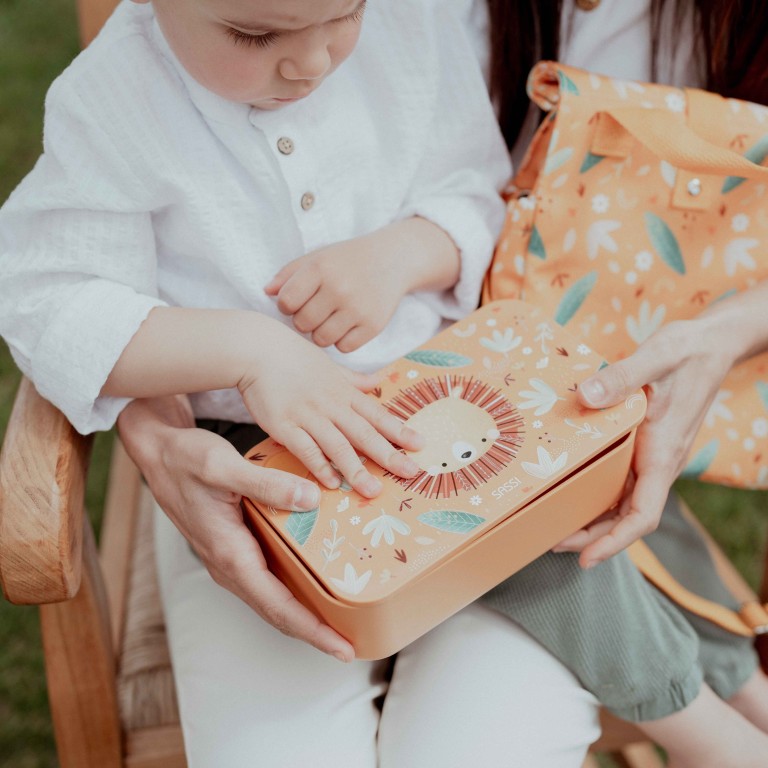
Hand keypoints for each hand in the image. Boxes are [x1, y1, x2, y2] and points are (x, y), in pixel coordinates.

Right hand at [116, 395, 355, 660]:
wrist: (157, 453)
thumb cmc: (184, 460)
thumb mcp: (223, 466)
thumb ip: (266, 484)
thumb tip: (311, 499)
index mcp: (229, 555)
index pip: (278, 606)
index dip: (313, 630)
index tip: (343, 649)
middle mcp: (229, 565)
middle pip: (278, 611)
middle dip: (316, 632)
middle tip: (354, 645)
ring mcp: (231, 559)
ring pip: (273, 597)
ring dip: (307, 613)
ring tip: (343, 618)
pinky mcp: (234, 547)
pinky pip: (269, 577)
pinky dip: (295, 587)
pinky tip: (318, 577)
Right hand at [238, 324, 422, 496]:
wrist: (257, 349)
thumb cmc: (292, 357)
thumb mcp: (330, 366)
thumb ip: (354, 380)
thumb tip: (379, 381)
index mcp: (344, 391)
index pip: (377, 414)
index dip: (399, 430)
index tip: (420, 445)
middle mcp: (331, 404)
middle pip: (364, 433)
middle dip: (389, 454)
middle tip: (411, 472)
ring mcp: (308, 415)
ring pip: (338, 445)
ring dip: (356, 468)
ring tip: (373, 490)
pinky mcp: (284, 424)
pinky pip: (305, 448)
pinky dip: (319, 465)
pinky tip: (331, 483)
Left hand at [265, 235, 406, 352]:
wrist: (392, 259)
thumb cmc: (347, 260)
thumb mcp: (318, 258)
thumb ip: (289, 273)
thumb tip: (266, 292)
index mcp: (320, 269)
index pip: (287, 302)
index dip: (287, 306)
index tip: (297, 302)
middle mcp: (339, 288)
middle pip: (303, 324)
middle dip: (304, 321)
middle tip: (315, 311)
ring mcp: (358, 309)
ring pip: (322, 339)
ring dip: (322, 333)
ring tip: (329, 319)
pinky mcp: (373, 325)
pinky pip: (344, 348)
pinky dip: (342, 340)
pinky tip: (346, 325)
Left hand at [554, 317, 733, 567]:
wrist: (711, 344)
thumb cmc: (686, 353)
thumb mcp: (654, 359)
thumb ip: (621, 378)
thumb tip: (585, 395)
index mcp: (662, 453)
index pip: (643, 514)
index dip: (614, 541)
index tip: (586, 558)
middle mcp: (658, 463)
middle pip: (627, 516)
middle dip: (593, 536)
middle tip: (551, 543)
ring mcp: (652, 456)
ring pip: (623, 500)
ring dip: (594, 518)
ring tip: (555, 525)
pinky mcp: (646, 445)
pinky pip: (622, 479)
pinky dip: (598, 491)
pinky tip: (572, 489)